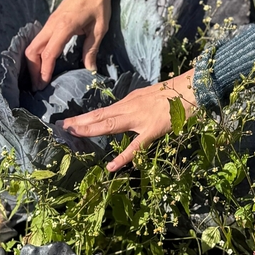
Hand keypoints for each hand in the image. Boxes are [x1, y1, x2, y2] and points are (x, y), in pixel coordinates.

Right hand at [25, 0, 112, 89]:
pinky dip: (37, 53)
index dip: (44, 71)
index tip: (43, 85)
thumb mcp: (100, 28)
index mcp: (64, 27)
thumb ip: (92, 49)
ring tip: (39, 77)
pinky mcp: (51, 21)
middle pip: (33, 50)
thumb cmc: (99, 4)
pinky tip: (44, 62)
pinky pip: (39, 39)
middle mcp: (52, 25)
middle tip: (38, 86)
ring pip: (33, 45)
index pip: (49, 53)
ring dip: (33, 62)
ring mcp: (50, 22)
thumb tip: (90, 69)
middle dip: (33, 70)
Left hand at [60, 69, 197, 171]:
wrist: (193, 87)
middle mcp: (131, 107)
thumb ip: (139, 104)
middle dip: (80, 122)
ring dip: (90, 129)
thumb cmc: (177, 92)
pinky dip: (123, 157)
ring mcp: (140, 118)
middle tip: (62, 128)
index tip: (68, 122)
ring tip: (73, 134)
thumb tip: (128, 111)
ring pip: (110, 124)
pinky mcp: (153, 129)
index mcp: (131, 100)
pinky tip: (111, 166)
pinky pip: (136, 146)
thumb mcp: (152, 95)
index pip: (103, 110)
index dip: (85, 117)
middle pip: (100, 116)